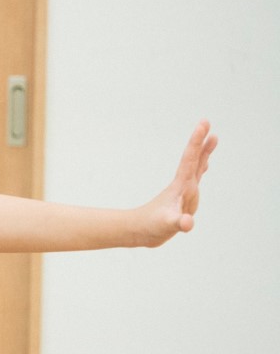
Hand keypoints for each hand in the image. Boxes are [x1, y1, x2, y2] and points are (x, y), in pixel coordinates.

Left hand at [133, 120, 215, 247]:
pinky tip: (206, 165)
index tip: (203, 124)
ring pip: (196, 167)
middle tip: (206, 122)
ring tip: (213, 138)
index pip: (190, 160)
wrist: (139, 231)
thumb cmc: (152, 227)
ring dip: (205, 153)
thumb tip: (188, 223)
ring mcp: (183, 191)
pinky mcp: (183, 198)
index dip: (197, 142)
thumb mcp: (167, 225)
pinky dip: (202, 169)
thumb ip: (178, 223)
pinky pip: (195, 179)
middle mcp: (182, 185)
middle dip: (200, 142)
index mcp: (180, 186)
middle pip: (194, 159)